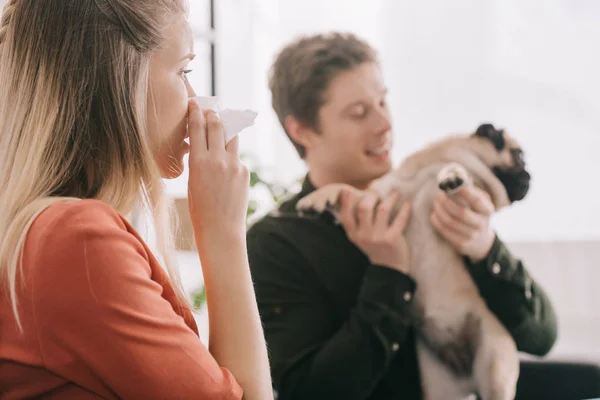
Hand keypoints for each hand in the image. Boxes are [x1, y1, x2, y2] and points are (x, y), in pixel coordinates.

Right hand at [187, 98, 249, 244]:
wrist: (221, 230)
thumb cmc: (200, 210)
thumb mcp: (192, 182)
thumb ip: (198, 161)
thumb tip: (203, 146)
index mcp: (198, 161)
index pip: (197, 128)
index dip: (196, 112)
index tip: (195, 103)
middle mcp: (218, 159)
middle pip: (217, 126)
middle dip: (213, 115)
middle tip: (211, 110)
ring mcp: (235, 165)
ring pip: (231, 138)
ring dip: (226, 131)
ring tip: (221, 129)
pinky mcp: (245, 172)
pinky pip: (237, 158)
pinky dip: (231, 157)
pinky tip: (227, 168)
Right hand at [338, 190, 411, 273]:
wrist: (389, 269)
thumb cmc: (375, 248)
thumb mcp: (360, 238)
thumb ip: (357, 222)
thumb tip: (356, 199)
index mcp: (353, 235)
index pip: (345, 216)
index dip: (345, 202)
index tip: (347, 190)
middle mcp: (363, 235)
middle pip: (364, 208)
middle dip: (372, 195)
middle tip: (378, 192)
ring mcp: (378, 237)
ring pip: (383, 209)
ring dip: (390, 198)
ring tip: (395, 194)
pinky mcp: (392, 239)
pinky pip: (400, 218)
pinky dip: (405, 209)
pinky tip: (407, 203)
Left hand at [430, 186, 495, 262]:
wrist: (482, 243)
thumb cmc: (476, 215)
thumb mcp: (479, 204)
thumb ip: (469, 192)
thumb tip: (454, 178)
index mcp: (487, 210)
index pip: (476, 200)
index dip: (463, 192)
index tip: (451, 184)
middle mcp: (482, 224)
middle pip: (461, 213)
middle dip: (446, 203)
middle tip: (438, 195)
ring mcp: (472, 236)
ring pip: (451, 222)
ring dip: (439, 211)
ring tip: (435, 204)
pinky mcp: (462, 244)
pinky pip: (445, 231)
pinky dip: (436, 222)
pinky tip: (434, 215)